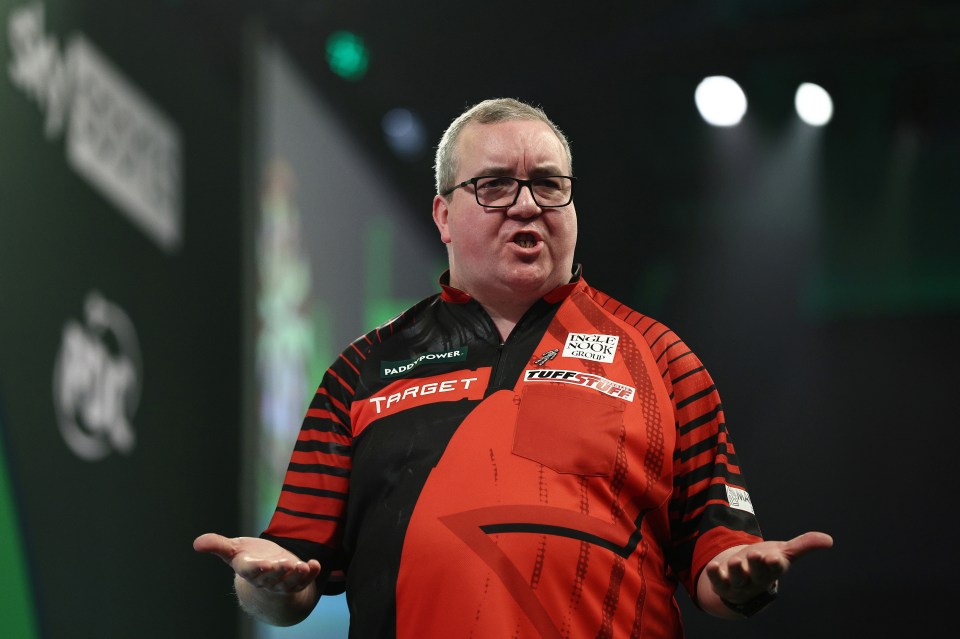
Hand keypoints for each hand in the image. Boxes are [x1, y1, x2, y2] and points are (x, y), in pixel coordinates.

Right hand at [193, 533, 321, 593]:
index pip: (252, 572)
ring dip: (297, 576)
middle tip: (285, 564)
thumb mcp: (233, 550)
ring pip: (289, 583)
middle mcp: (266, 579)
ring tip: (303, 566)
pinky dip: (312, 574)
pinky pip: (305, 581)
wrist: (266, 570)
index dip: (258, 569)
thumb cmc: (247, 558)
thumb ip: (217, 545)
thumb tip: (196, 543)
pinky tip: (316, 564)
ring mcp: (282, 582)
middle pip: (272, 578)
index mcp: (249, 570)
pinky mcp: (296, 580)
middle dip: (279, 572)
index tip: (263, 564)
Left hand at [704, 531, 832, 603]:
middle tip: (756, 555)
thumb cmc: (766, 564)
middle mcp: (756, 578)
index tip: (775, 558)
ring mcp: (739, 583)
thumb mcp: (783, 553)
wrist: (745, 579)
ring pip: (738, 579)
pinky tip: (712, 566)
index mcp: (772, 570)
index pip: (775, 568)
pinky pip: (718, 582)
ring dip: (736, 571)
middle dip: (756, 566)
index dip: (775, 564)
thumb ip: (803, 545)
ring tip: (734, 562)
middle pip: (757, 574)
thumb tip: (829, 539)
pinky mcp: (723, 583)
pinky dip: (715, 575)